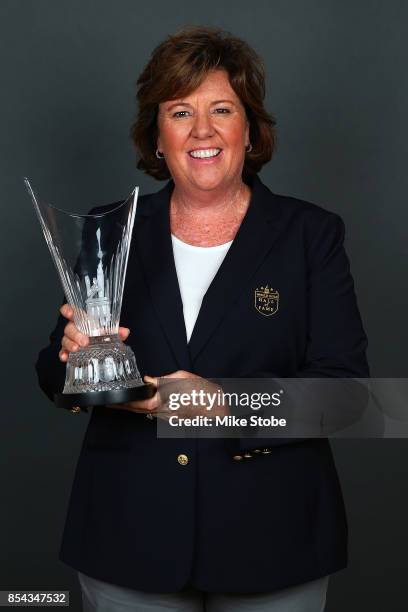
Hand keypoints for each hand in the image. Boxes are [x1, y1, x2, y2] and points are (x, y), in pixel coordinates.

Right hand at [58, 303, 130, 362]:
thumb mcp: (109, 333)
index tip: (68, 313)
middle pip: (69, 328)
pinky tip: (65, 357)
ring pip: (65, 339)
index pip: (74, 312)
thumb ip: (116, 331)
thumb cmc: (101, 336)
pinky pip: (62, 351)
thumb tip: (124, 332)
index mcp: (85, 320)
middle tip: (84, 341)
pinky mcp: (68, 350)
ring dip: (70, 344)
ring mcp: (71, 339)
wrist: (99, 347)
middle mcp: (75, 328)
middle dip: (76, 334)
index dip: (69, 310)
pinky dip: (63, 354)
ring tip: (76, 349)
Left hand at [107, 370, 228, 418]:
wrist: (218, 407)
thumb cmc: (202, 391)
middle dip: (123, 406)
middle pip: (137, 410)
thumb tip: (148, 380)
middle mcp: (162, 413)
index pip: (135, 404)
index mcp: (162, 402)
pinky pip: (157, 413)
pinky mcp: (173, 419)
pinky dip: (150, 408)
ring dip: (136, 407)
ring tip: (124, 400)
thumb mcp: (180, 377)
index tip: (108, 402)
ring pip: (147, 412)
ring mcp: (168, 418)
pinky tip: (148, 402)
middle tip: (109, 403)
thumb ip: (161, 380)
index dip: (120, 403)